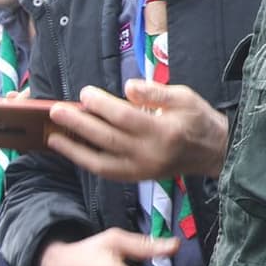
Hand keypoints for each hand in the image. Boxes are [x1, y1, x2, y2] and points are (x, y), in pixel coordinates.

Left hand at [44, 81, 229, 180]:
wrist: (214, 153)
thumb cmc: (197, 120)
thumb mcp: (184, 97)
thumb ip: (155, 92)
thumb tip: (128, 87)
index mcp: (163, 131)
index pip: (125, 117)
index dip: (102, 105)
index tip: (84, 93)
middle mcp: (149, 154)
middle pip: (106, 139)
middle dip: (78, 124)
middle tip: (55, 111)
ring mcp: (141, 170)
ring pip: (100, 162)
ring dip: (73, 149)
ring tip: (52, 136)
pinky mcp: (136, 178)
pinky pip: (105, 171)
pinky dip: (85, 161)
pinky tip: (69, 150)